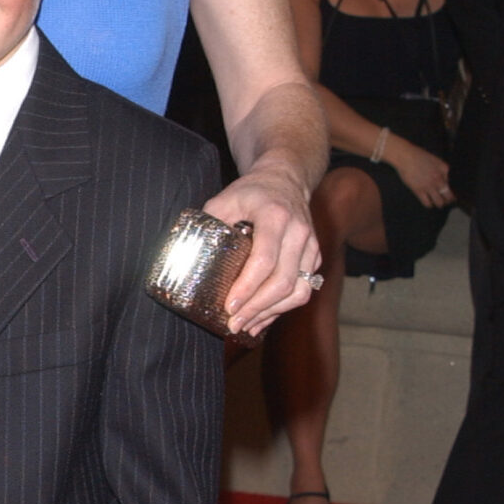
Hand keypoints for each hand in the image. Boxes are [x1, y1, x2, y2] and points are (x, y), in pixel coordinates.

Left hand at [208, 158, 319, 335]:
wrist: (285, 178)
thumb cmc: (251, 191)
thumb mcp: (224, 199)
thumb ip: (209, 225)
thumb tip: (188, 256)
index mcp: (275, 216)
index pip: (264, 260)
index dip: (247, 287)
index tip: (229, 306)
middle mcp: (299, 232)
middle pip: (283, 281)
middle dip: (257, 308)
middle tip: (233, 323)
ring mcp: (310, 245)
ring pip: (299, 290)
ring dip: (272, 313)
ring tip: (247, 326)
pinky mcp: (314, 256)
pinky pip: (304, 288)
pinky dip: (283, 308)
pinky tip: (262, 318)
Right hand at [386, 136, 451, 209]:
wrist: (406, 156)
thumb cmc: (419, 156)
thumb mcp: (436, 160)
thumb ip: (443, 170)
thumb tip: (446, 181)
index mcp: (444, 171)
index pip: (452, 185)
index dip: (451, 191)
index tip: (450, 195)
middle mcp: (439, 180)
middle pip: (448, 196)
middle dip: (448, 200)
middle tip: (446, 202)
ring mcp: (429, 186)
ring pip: (439, 202)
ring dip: (439, 204)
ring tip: (438, 204)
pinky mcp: (419, 191)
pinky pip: (427, 203)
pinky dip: (429, 205)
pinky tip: (429, 203)